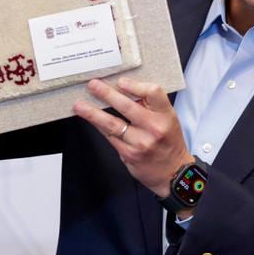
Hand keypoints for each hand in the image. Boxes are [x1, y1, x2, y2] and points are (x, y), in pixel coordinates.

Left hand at [73, 77, 191, 198]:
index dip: (135, 85)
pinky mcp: (129, 154)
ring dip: (93, 113)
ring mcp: (141, 142)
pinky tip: (90, 119)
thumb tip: (123, 90)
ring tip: (79, 106)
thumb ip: (150, 106)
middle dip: (107, 94)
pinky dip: (98, 126)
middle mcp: (155, 128)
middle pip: (127, 106)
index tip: (121, 81)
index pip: (153, 93)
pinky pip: (110, 137)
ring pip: (112, 124)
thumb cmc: (169, 142)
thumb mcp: (168, 119)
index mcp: (166, 115)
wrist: (173, 173)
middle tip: (93, 85)